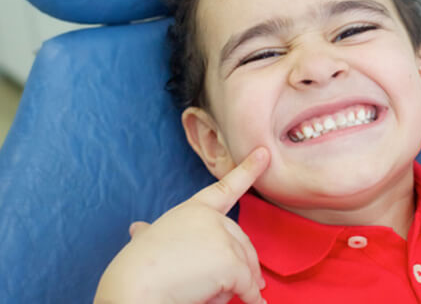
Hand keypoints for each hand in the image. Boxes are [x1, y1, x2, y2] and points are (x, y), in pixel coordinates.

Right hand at [94, 147, 269, 303]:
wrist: (133, 290)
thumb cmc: (136, 271)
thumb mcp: (145, 242)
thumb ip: (151, 232)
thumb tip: (139, 228)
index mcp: (193, 210)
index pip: (226, 187)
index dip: (248, 169)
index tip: (264, 153)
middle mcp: (211, 218)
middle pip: (242, 241)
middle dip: (246, 264)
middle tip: (251, 286)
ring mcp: (221, 237)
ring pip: (245, 266)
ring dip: (238, 286)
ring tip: (213, 296)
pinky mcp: (229, 260)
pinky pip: (247, 285)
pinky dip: (249, 298)